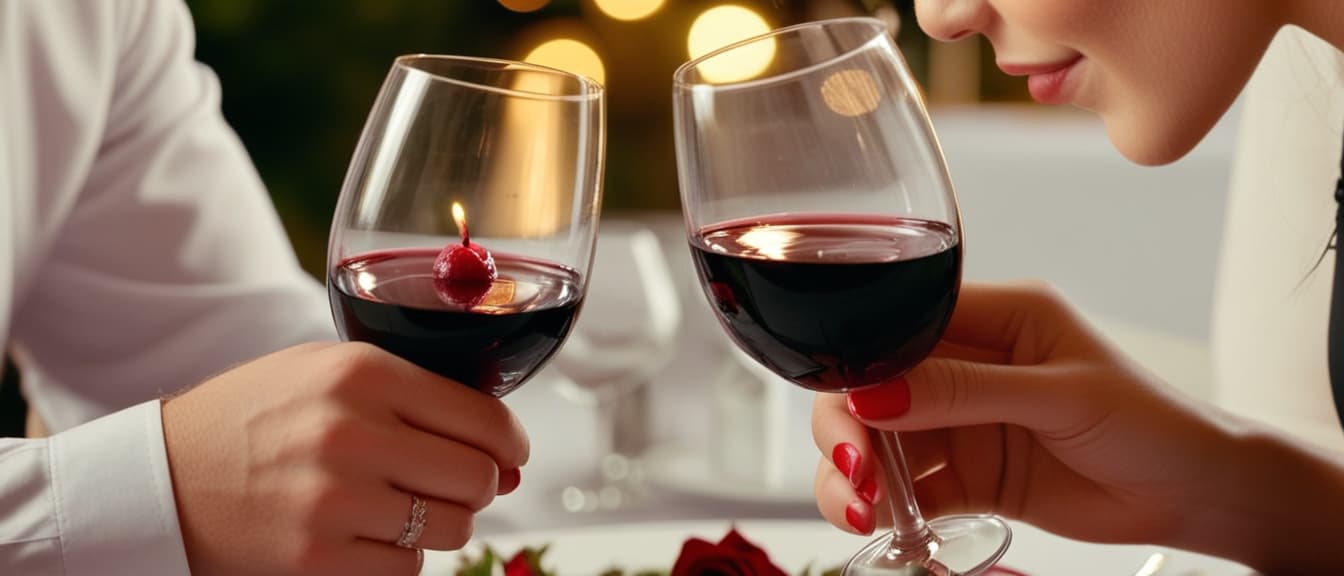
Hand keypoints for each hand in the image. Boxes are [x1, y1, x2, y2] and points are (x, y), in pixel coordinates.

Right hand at [162, 342, 528, 575]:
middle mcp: (353, 432)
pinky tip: (365, 533)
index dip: (510, 444)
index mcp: (363, 373)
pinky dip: (399, 556)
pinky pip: (408, 567)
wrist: (164, 476)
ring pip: (453, 528)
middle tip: (449, 482)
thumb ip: (418, 396)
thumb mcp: (327, 371)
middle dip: (477, 485)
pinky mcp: (318, 557)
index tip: (508, 453)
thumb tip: (508, 455)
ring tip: (399, 505)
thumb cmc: (255, 417)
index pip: (485, 419)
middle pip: (478, 479)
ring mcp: (335, 499)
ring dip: (440, 522)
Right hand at [812, 282, 1242, 544]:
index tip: (852, 406)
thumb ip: (966, 390)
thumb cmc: (1151, 421)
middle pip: (871, 384)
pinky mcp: (966, 474)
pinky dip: (885, 507)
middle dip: (847, 426)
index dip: (861, 360)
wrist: (1194, 493)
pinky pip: (906, 487)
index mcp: (994, 316)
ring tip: (863, 510)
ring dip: (855, 474)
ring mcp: (962, 421)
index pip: (899, 324)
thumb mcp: (1060, 395)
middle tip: (856, 471)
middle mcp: (966, 363)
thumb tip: (878, 392)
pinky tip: (884, 524)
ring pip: (877, 439)